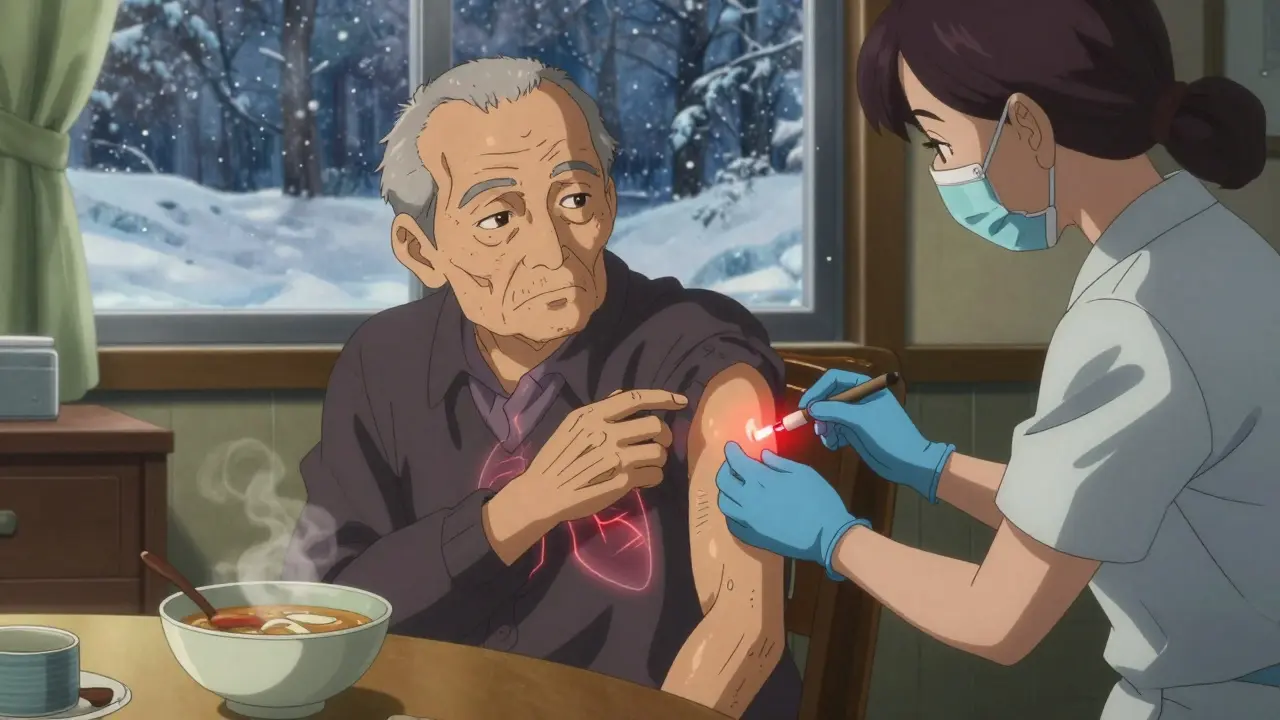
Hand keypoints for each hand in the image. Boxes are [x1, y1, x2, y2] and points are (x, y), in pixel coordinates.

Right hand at [512, 389, 686, 524]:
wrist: (543, 493)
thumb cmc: (556, 458)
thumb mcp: (571, 425)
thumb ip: (598, 410)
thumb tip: (621, 394)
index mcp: (593, 415)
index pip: (636, 398)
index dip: (663, 397)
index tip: (681, 401)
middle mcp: (607, 433)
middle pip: (655, 426)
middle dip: (664, 435)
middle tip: (659, 443)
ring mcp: (616, 457)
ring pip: (659, 452)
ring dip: (660, 458)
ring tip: (649, 463)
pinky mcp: (622, 481)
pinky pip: (654, 474)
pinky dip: (654, 477)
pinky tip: (644, 479)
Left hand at [715, 442, 866, 579]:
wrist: (827, 536)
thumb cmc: (820, 499)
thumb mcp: (804, 473)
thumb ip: (779, 463)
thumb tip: (762, 455)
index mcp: (763, 481)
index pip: (737, 462)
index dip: (731, 451)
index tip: (731, 446)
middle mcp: (750, 500)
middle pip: (724, 482)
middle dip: (725, 468)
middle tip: (734, 465)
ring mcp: (749, 520)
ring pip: (724, 503)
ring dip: (726, 491)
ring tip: (736, 487)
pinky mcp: (753, 537)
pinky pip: (732, 523)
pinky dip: (731, 512)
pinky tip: (741, 508)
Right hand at [799, 370, 953, 502]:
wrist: (909, 463)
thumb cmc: (890, 436)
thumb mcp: (861, 420)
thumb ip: (835, 410)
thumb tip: (812, 408)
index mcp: (866, 388)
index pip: (835, 379)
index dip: (818, 390)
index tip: (806, 406)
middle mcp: (860, 399)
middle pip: (829, 398)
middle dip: (821, 413)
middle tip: (818, 429)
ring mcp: (857, 416)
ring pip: (830, 416)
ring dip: (825, 428)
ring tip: (829, 440)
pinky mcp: (855, 432)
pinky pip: (836, 430)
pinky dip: (832, 437)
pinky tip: (836, 446)